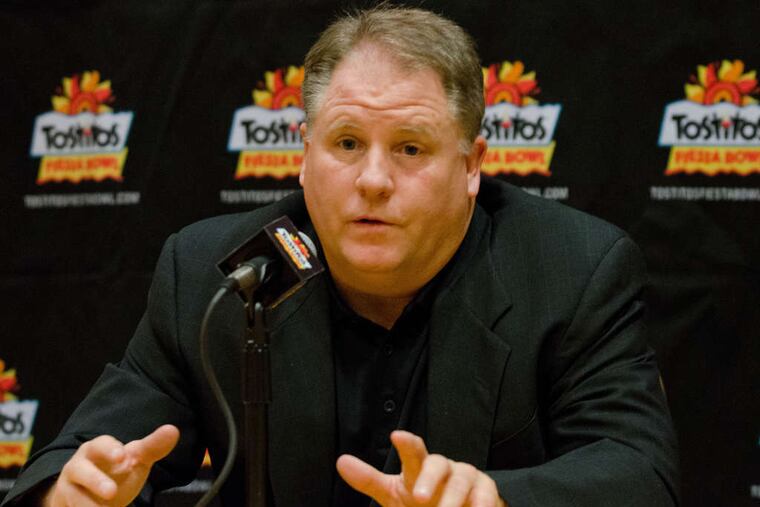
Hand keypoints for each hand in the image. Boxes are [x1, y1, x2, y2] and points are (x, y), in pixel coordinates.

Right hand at [42, 424, 179, 506]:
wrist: (93, 496)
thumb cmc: (117, 471)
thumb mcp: (136, 459)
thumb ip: (153, 447)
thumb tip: (173, 430)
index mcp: (96, 449)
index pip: (101, 445)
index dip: (110, 449)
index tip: (122, 456)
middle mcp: (78, 466)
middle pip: (80, 470)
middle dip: (94, 481)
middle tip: (112, 492)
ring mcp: (68, 488)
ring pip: (72, 496)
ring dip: (87, 505)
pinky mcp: (64, 505)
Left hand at [336, 430, 505, 506]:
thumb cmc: (422, 503)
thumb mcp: (394, 494)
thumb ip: (369, 479)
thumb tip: (341, 462)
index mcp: (420, 467)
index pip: (413, 451)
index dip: (406, 444)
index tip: (397, 436)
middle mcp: (444, 467)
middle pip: (437, 464)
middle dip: (430, 479)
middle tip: (419, 498)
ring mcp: (467, 477)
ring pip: (462, 481)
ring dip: (452, 498)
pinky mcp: (487, 490)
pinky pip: (486, 493)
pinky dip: (482, 502)